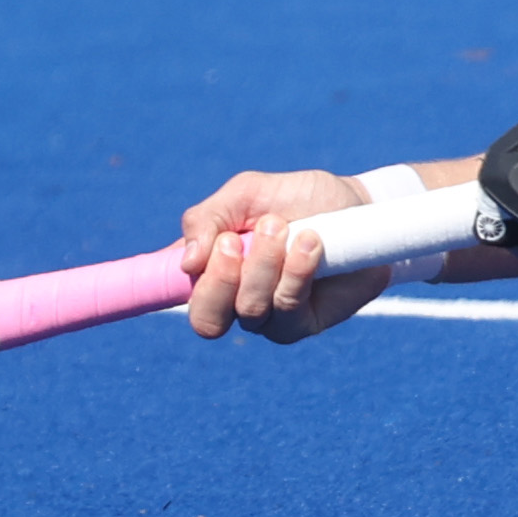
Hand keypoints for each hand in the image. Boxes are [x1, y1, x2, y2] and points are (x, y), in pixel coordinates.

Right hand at [174, 165, 385, 342]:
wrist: (358, 203)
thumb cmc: (299, 198)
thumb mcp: (249, 192)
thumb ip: (209, 218)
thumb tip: (187, 263)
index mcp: (212, 269)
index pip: (174, 293)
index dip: (159, 288)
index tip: (184, 260)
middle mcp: (235, 299)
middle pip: (205, 320)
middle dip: (218, 280)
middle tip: (235, 241)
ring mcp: (270, 316)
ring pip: (249, 310)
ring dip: (263, 265)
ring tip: (282, 228)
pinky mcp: (304, 323)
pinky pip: (287, 310)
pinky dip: (296, 273)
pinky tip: (311, 244)